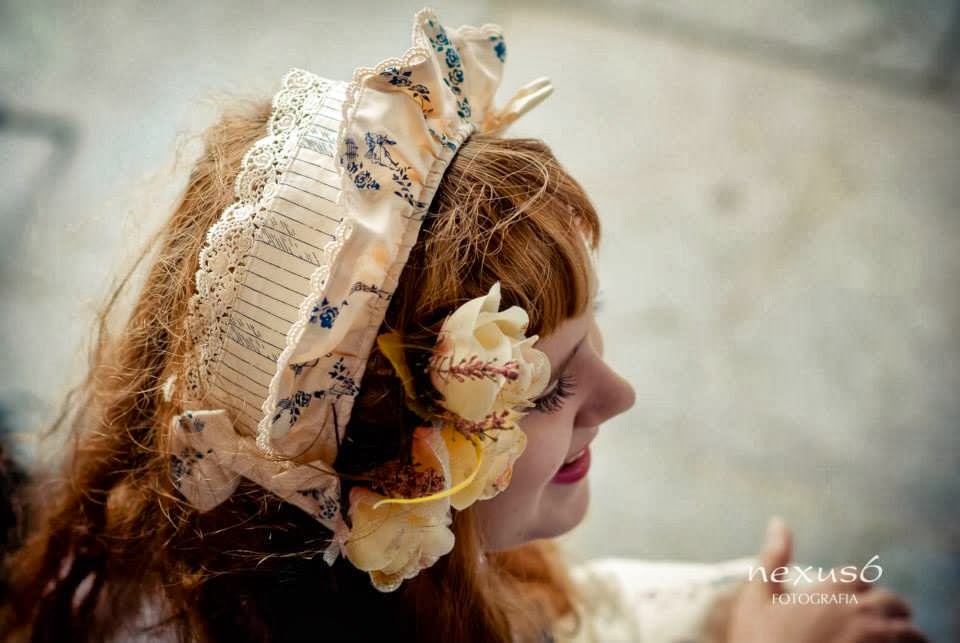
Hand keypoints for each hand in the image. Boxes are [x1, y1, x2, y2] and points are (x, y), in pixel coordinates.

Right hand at [725, 517, 927, 642]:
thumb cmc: (761, 640)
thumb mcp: (757, 598)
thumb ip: (773, 559)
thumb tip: (779, 521)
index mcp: (831, 590)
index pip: (858, 577)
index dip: (855, 586)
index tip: (849, 599)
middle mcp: (860, 612)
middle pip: (891, 601)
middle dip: (886, 608)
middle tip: (875, 621)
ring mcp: (876, 640)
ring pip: (910, 631)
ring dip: (904, 632)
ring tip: (891, 640)